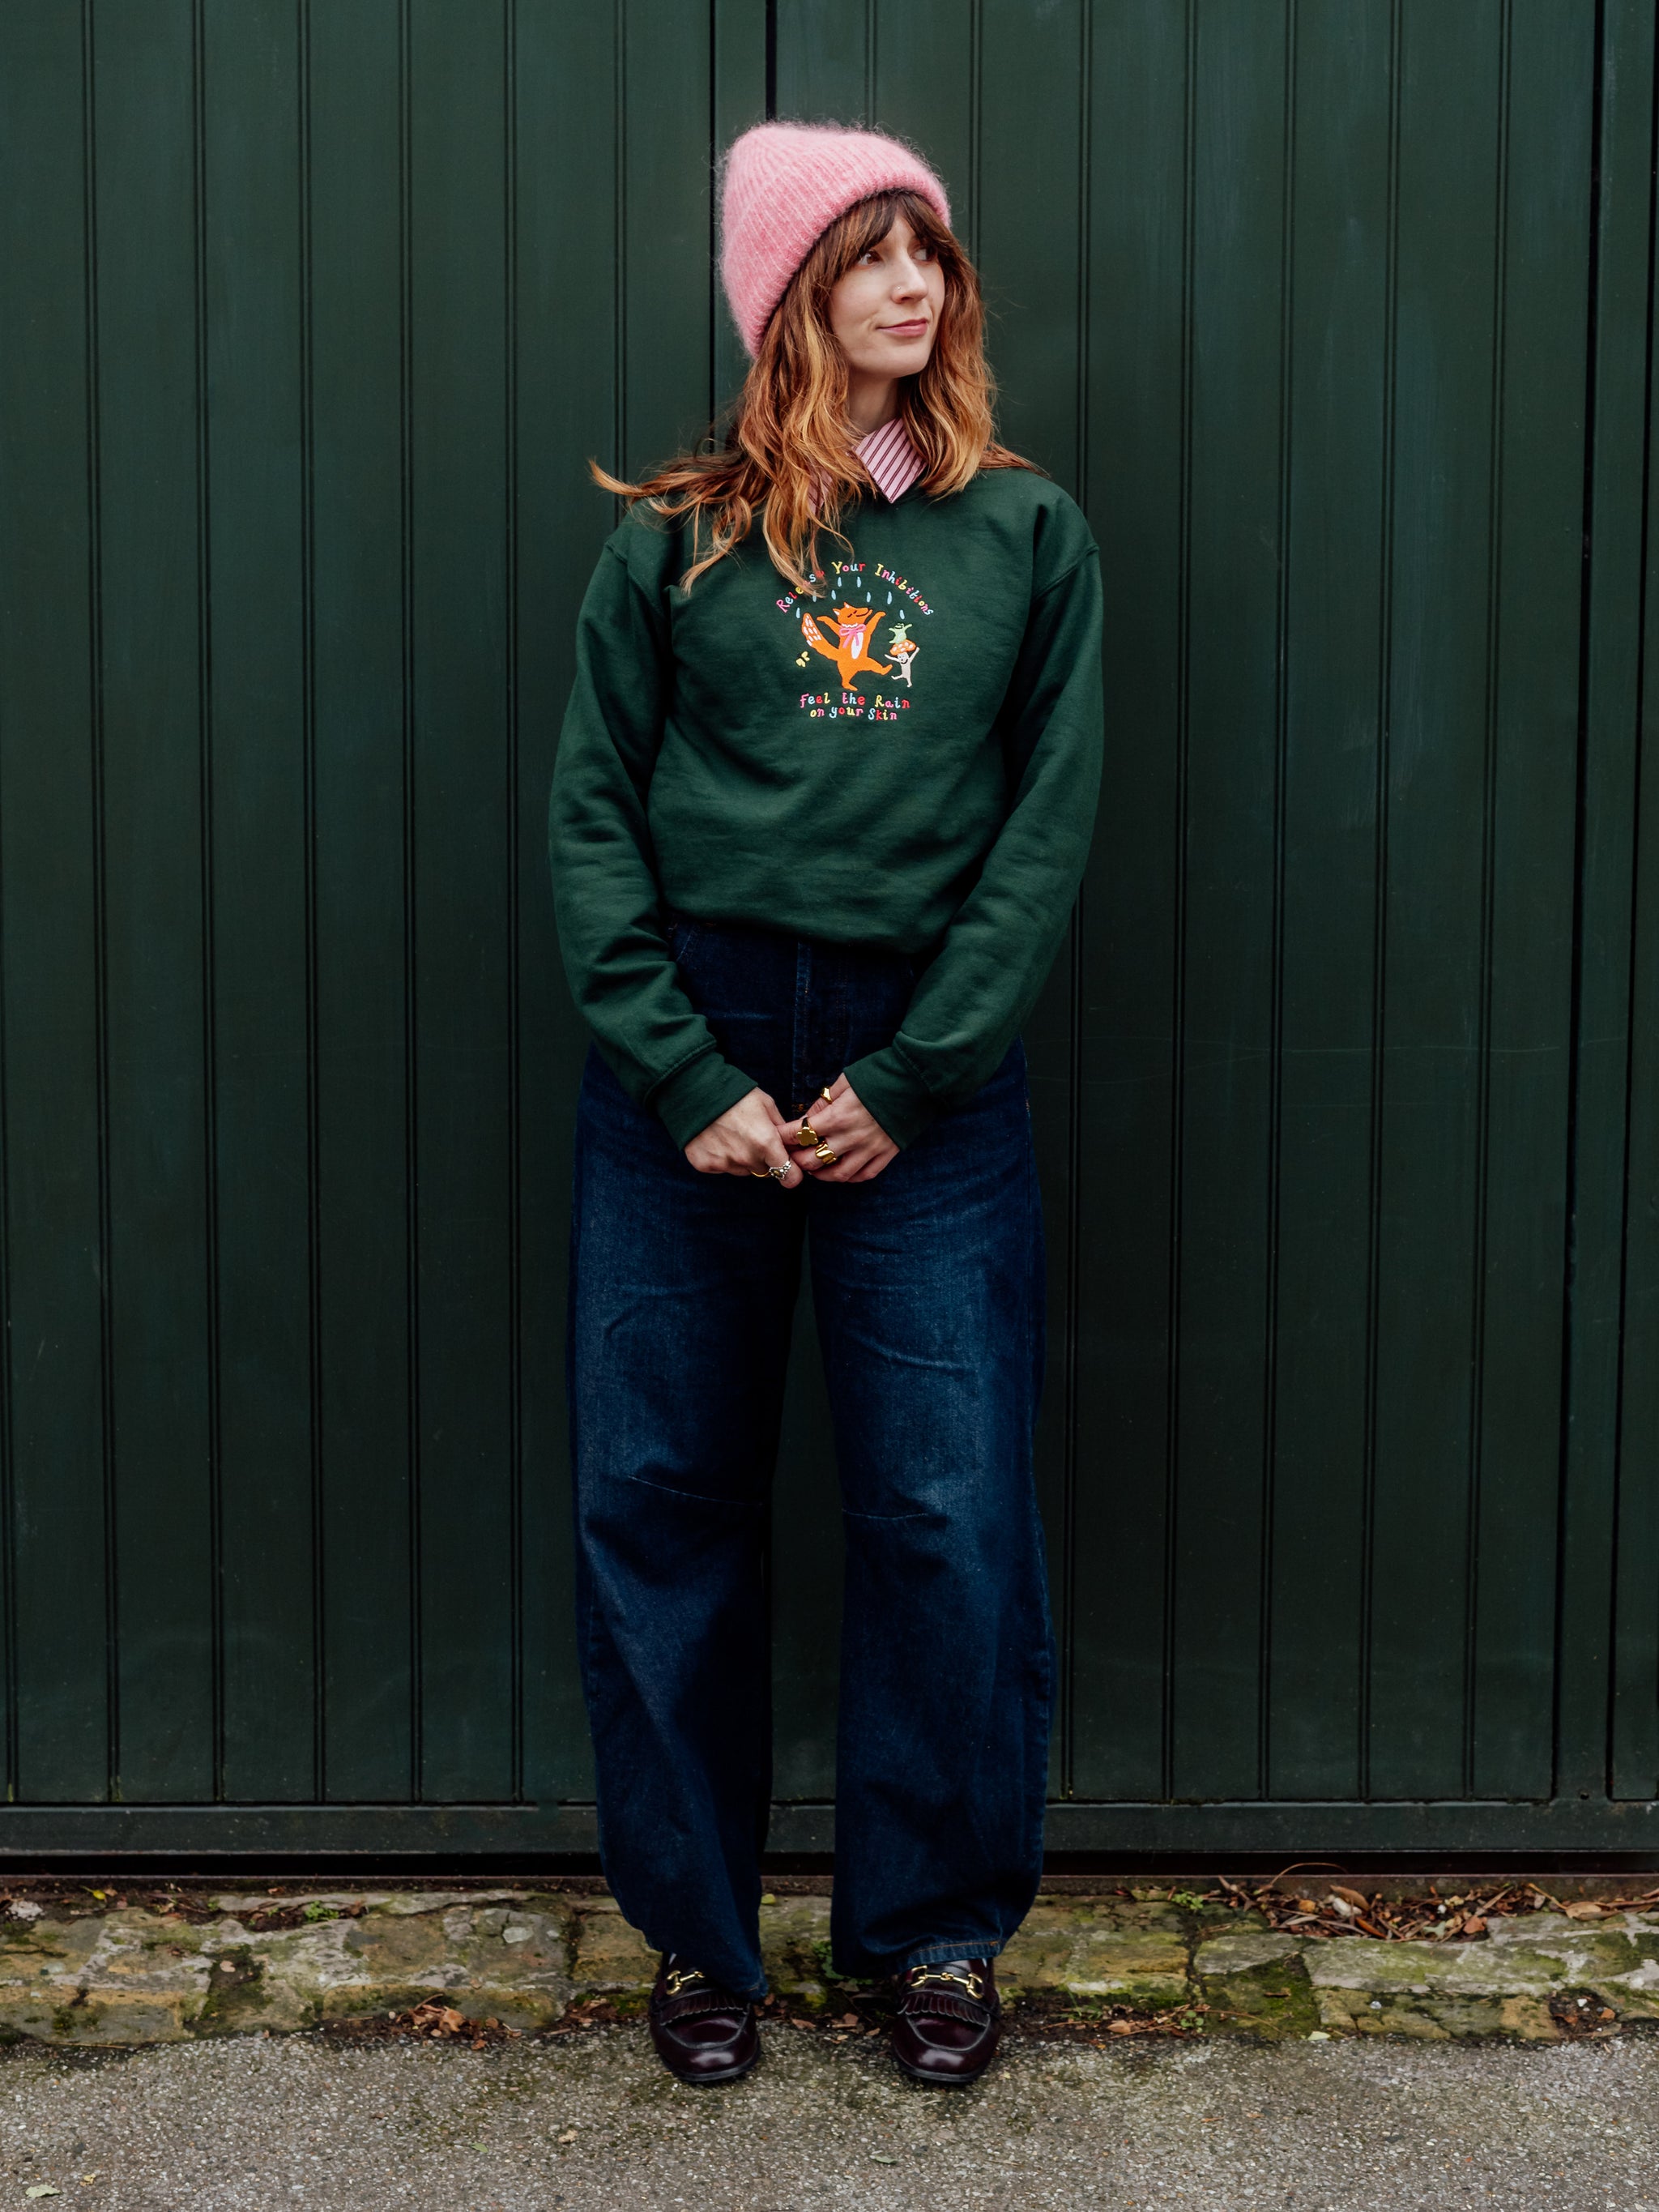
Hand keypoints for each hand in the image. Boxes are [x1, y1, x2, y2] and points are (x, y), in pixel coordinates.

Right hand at [684, 1087, 804, 1186]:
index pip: (789, 1176)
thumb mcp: (766, 1104)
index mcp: (766, 1142)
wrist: (695, 1089)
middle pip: (764, 1171)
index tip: (790, 1168)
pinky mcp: (705, 1164)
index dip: (792, 1173)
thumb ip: (781, 1128)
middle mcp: (746, 1157)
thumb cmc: (734, 1093)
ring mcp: (724, 1163)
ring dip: (742, 1159)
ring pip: (742, 1170)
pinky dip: (721, 1157)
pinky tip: (716, 1139)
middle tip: (754, 1138)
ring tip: (733, 1135)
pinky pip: (721, 1167)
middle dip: (764, 1160)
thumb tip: (790, 1143)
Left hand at [786, 1074, 897, 1184]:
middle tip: (791, 1156)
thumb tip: (809, 1118)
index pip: (801, 1133)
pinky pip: (864, 1175)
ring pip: (838, 1174)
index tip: (777, 1138)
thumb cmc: (878, 1076)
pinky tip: (841, 1171)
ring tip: (814, 1169)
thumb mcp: (845, 1082)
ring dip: (821, 1175)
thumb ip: (824, 1102)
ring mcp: (870, 1148)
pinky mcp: (886, 1154)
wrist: (915, 1080)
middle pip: (813, 1160)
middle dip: (797, 1160)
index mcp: (838, 1116)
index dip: (785, 1137)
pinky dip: (850, 1177)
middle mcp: (851, 1137)